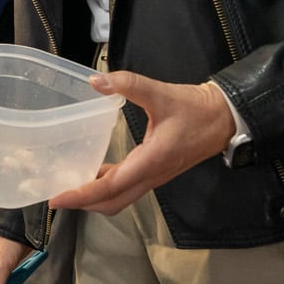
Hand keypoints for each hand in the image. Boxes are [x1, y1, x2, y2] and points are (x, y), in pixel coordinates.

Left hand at [47, 70, 234, 214]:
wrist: (227, 118)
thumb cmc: (196, 109)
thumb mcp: (161, 93)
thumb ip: (128, 84)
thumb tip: (96, 80)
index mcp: (150, 162)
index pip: (109, 188)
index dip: (81, 196)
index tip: (56, 199)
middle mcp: (151, 176)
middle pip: (112, 202)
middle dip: (84, 203)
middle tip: (57, 195)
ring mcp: (155, 177)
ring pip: (120, 198)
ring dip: (95, 198)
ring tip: (69, 186)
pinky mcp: (157, 172)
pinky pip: (128, 188)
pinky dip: (107, 187)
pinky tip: (93, 172)